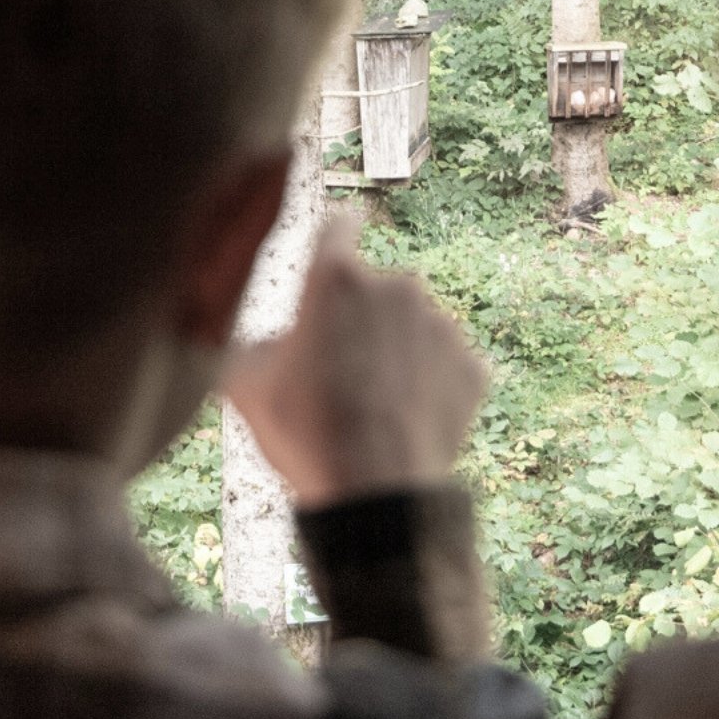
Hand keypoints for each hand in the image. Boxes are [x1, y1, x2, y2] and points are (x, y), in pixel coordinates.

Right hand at [224, 216, 488, 507]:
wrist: (377, 491)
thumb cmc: (305, 432)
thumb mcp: (245, 385)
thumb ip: (253, 344)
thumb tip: (267, 342)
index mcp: (337, 277)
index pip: (338, 227)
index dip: (335, 236)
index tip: (338, 240)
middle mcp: (397, 287)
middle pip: (376, 290)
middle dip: (359, 319)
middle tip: (338, 372)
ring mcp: (442, 325)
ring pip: (413, 329)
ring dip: (396, 353)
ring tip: (371, 406)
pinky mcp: (473, 365)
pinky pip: (445, 366)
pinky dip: (428, 385)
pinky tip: (404, 420)